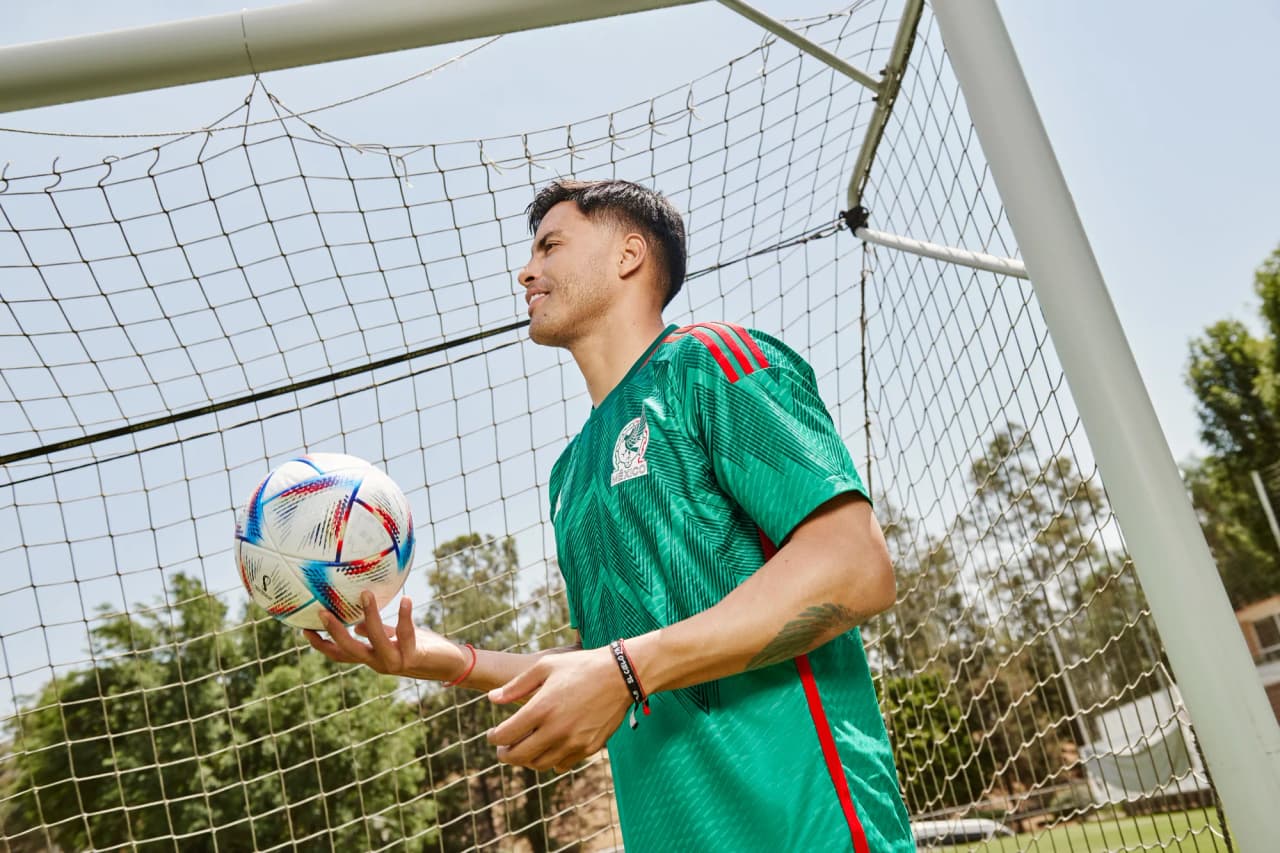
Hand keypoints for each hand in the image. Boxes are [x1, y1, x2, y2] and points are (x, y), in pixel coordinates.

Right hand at [303, 592, 469, 682]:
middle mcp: (378, 663)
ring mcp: (395, 662)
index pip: (339, 654)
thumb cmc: (420, 648)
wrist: (449, 665)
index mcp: (371, 657)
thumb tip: (357, 622)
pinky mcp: (414, 657)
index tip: (302, 629)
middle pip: (350, 651)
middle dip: (335, 632)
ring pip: (377, 641)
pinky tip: (405, 600)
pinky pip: (406, 635)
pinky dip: (405, 616)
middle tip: (322, 611)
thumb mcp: (394, 638)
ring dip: (370, 617)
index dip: (321, 645)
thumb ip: (377, 631)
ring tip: (365, 593)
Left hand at [486, 647, 631, 772]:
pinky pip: (562, 764)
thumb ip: (516, 685)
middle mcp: (556, 729)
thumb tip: (492, 699)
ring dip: (526, 760)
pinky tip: (548, 748)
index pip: (506, 735)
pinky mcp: (588, 748)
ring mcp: (574, 742)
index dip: (494, 738)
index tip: (492, 735)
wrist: (621, 676)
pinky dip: (550, 760)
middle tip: (502, 749)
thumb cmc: (581, 666)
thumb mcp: (545, 666)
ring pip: (539, 764)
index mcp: (542, 708)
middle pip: (519, 756)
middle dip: (505, 754)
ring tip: (523, 749)